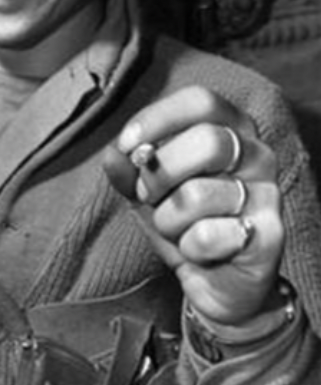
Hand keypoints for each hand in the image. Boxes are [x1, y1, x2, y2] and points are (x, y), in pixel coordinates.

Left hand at [103, 85, 283, 327]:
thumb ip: (129, 170)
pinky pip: (207, 234)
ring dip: (168, 218)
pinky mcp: (271, 235)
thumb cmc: (183, 221)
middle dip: (159, 173)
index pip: (202, 101)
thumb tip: (113, 156)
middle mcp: (258, 154)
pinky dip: (188, 246)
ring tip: (177, 228)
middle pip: (206, 142)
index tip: (127, 145)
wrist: (217, 283)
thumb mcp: (147, 190)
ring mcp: (268, 194)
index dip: (159, 118)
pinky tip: (200, 251)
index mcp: (231, 128)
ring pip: (198, 194)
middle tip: (145, 195)